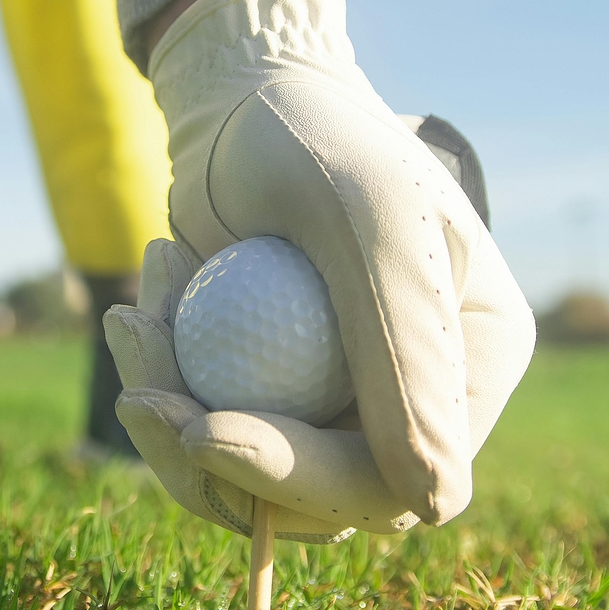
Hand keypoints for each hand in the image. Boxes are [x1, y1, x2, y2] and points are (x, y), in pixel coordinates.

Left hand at [107, 0, 534, 532]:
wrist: (241, 104)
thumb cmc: (312, 139)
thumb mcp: (367, 223)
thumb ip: (407, 356)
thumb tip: (432, 505)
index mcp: (471, 362)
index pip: (402, 480)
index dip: (304, 480)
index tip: (201, 429)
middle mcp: (414, 395)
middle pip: (316, 497)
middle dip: (210, 451)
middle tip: (140, 376)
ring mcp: (338, 400)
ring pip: (248, 479)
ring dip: (173, 412)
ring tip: (136, 315)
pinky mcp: (270, 394)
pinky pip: (210, 439)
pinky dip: (163, 387)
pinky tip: (140, 310)